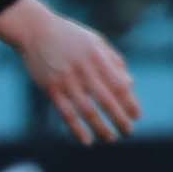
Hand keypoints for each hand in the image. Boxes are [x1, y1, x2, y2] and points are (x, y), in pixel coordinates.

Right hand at [0, 0, 138, 144]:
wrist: (35, 30)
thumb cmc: (71, 37)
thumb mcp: (97, 42)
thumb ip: (115, 62)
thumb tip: (131, 85)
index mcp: (99, 59)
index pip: (119, 86)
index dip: (130, 103)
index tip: (137, 116)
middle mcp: (84, 71)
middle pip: (106, 101)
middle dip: (120, 119)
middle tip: (128, 132)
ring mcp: (66, 80)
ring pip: (87, 110)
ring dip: (101, 128)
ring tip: (111, 138)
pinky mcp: (50, 88)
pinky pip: (66, 113)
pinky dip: (77, 129)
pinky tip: (86, 140)